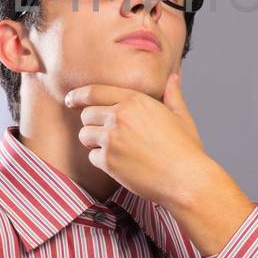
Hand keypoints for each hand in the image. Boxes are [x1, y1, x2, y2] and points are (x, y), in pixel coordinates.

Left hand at [64, 71, 210, 206]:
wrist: (185, 179)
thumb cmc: (185, 149)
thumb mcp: (181, 116)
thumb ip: (172, 95)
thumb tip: (172, 77)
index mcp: (135, 100)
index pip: (94, 91)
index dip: (79, 95)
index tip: (71, 99)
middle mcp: (119, 116)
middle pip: (86, 114)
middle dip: (91, 123)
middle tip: (105, 132)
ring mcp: (111, 139)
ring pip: (85, 135)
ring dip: (93, 142)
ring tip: (114, 149)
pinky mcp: (108, 161)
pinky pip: (92, 157)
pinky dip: (101, 161)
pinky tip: (120, 164)